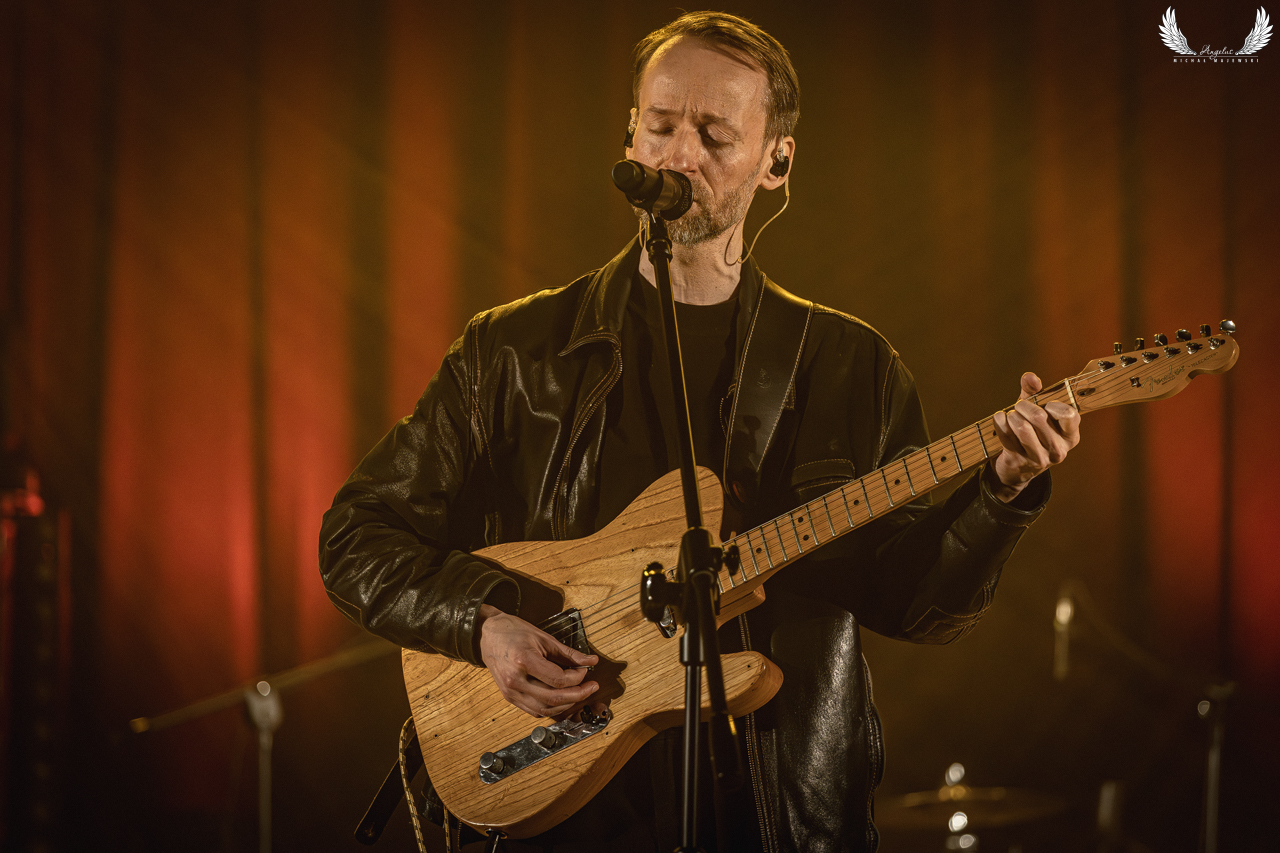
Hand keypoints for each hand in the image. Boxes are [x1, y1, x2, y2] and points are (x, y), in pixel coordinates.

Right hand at [477, 604, 606, 717]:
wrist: (487, 635)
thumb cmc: (513, 631)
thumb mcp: (543, 637)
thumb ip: (567, 653)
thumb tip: (590, 661)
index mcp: (524, 661)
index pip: (558, 680)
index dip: (577, 678)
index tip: (585, 671)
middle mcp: (515, 680)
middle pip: (553, 698)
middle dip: (577, 695)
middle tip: (591, 687)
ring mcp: (510, 691)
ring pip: (544, 709)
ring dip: (566, 704)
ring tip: (578, 694)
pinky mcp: (509, 697)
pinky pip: (534, 711)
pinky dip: (551, 708)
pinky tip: (561, 699)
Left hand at [989, 372, 1080, 501]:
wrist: (1017, 467)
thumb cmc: (1032, 432)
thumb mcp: (1036, 411)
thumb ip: (1034, 391)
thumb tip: (1030, 377)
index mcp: (1070, 436)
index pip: (1069, 414)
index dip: (1053, 404)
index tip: (1044, 405)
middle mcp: (1058, 449)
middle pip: (1039, 416)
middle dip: (1024, 406)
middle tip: (1019, 406)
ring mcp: (1039, 458)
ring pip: (1021, 426)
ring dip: (1012, 415)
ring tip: (1011, 415)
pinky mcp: (1018, 461)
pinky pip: (1005, 435)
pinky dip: (1000, 422)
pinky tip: (999, 418)